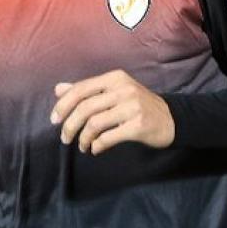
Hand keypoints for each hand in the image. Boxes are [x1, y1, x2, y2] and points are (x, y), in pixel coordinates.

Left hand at [49, 70, 174, 154]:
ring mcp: (132, 107)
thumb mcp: (114, 91)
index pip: (80, 89)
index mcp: (115, 78)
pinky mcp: (138, 125)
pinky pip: (108, 137)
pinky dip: (97, 145)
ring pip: (94, 124)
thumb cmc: (138, 105)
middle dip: (69, 126)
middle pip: (85, 108)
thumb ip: (87, 90)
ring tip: (82, 146)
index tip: (54, 120)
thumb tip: (58, 89)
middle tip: (65, 138)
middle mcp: (123, 89)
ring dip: (83, 138)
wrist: (171, 119)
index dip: (63, 105)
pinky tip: (95, 149)